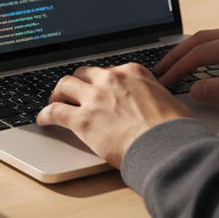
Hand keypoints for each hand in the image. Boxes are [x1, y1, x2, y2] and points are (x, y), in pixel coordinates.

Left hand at [36, 64, 191, 168]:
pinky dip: (45, 114)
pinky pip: (55, 111)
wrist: (167, 146)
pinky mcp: (82, 119)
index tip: (98, 89)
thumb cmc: (174, 130)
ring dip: (58, 94)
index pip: (108, 70)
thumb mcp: (172, 103)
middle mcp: (111, 80)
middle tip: (73, 94)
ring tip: (55, 103)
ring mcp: (95, 98)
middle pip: (83, 73)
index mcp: (132, 73)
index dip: (100, 82)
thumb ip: (159, 99)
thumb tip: (165, 107)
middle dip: (77, 84)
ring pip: (64, 85)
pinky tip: (43, 120)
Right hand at [153, 26, 218, 109]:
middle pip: (200, 39)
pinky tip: (203, 59)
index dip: (178, 67)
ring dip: (190, 50)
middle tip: (160, 69)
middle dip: (177, 54)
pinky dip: (206, 49)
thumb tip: (196, 90)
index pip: (199, 53)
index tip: (164, 79)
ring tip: (175, 64)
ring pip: (211, 37)